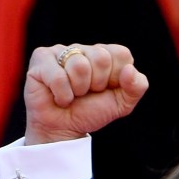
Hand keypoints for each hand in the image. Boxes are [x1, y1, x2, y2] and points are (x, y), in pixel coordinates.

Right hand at [23, 42, 147, 144]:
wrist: (63, 130)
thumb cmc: (90, 112)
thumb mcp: (122, 104)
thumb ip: (136, 87)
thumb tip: (130, 70)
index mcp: (104, 55)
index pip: (122, 54)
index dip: (116, 78)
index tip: (105, 90)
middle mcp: (83, 49)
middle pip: (102, 57)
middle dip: (97, 84)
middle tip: (86, 93)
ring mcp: (61, 50)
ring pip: (80, 66)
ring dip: (77, 90)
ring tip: (71, 94)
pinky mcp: (41, 58)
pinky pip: (59, 77)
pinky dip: (62, 95)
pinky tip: (57, 96)